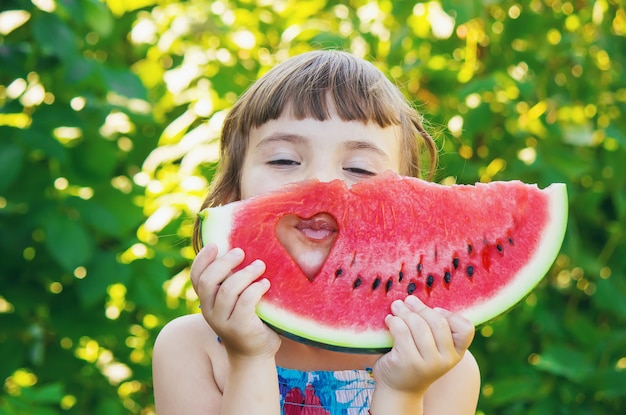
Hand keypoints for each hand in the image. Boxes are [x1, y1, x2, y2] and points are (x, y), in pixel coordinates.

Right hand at [190, 244, 280, 359]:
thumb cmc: (247, 320)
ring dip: (245, 273)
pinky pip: (245, 302)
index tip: (216, 244)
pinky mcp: (240, 328)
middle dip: (225, 262)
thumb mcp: (233, 301)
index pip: (196, 276)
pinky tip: (266, 284)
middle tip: (241, 252)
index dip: (202, 258)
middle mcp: (209, 311)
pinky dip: (256, 289)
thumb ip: (230, 282)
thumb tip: (241, 251)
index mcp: (206, 301)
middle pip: (209, 281)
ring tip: (260, 265)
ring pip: (227, 290)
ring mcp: (223, 322)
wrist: (253, 355)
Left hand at [373, 295, 474, 394]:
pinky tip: (389, 320)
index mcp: (456, 353)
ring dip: (404, 311)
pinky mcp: (408, 362)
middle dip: (421, 308)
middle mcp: (446, 360)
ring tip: (396, 307)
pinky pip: (402, 331)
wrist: (398, 390)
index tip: (434, 310)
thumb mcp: (432, 347)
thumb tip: (417, 299)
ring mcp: (428, 363)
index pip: (466, 328)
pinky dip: (394, 321)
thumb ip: (434, 328)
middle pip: (438, 322)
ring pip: (418, 325)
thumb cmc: (415, 360)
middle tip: (408, 301)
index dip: (450, 315)